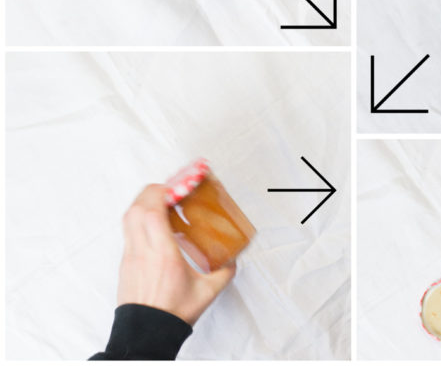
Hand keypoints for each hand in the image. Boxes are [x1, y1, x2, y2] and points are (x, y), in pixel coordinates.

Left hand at [117, 184, 235, 324]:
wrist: (146, 336)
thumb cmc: (171, 314)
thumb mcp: (206, 292)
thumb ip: (223, 272)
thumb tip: (232, 260)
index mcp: (163, 254)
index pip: (152, 212)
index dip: (162, 192)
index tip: (177, 187)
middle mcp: (143, 251)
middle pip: (136, 208)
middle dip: (153, 191)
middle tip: (170, 190)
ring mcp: (130, 256)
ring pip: (128, 217)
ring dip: (143, 202)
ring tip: (161, 202)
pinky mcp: (125, 262)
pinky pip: (129, 230)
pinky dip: (140, 218)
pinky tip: (155, 225)